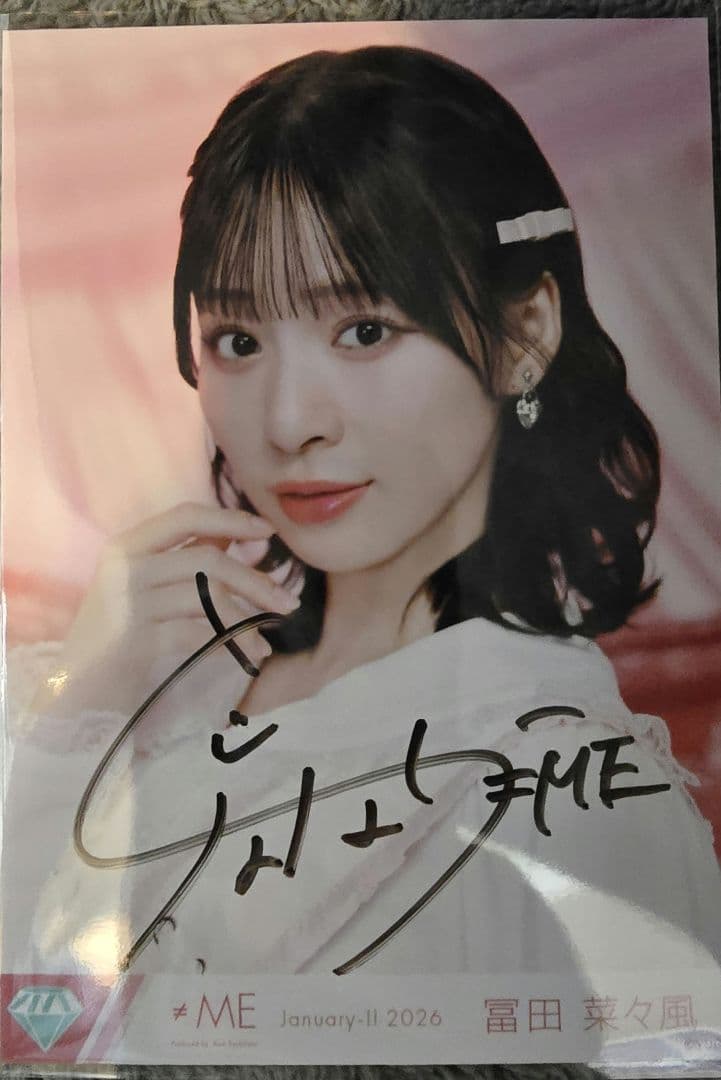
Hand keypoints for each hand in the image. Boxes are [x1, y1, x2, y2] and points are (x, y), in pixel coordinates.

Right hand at [31, 502, 299, 716]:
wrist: (77, 692)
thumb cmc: (118, 639)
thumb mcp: (145, 589)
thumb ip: (184, 558)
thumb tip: (235, 534)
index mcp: (127, 546)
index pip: (186, 516)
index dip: (231, 519)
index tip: (268, 531)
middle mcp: (124, 567)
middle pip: (207, 560)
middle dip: (255, 581)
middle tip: (288, 602)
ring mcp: (127, 601)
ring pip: (207, 596)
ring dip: (248, 617)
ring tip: (268, 639)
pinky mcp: (135, 638)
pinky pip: (199, 632)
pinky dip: (231, 642)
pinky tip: (249, 653)